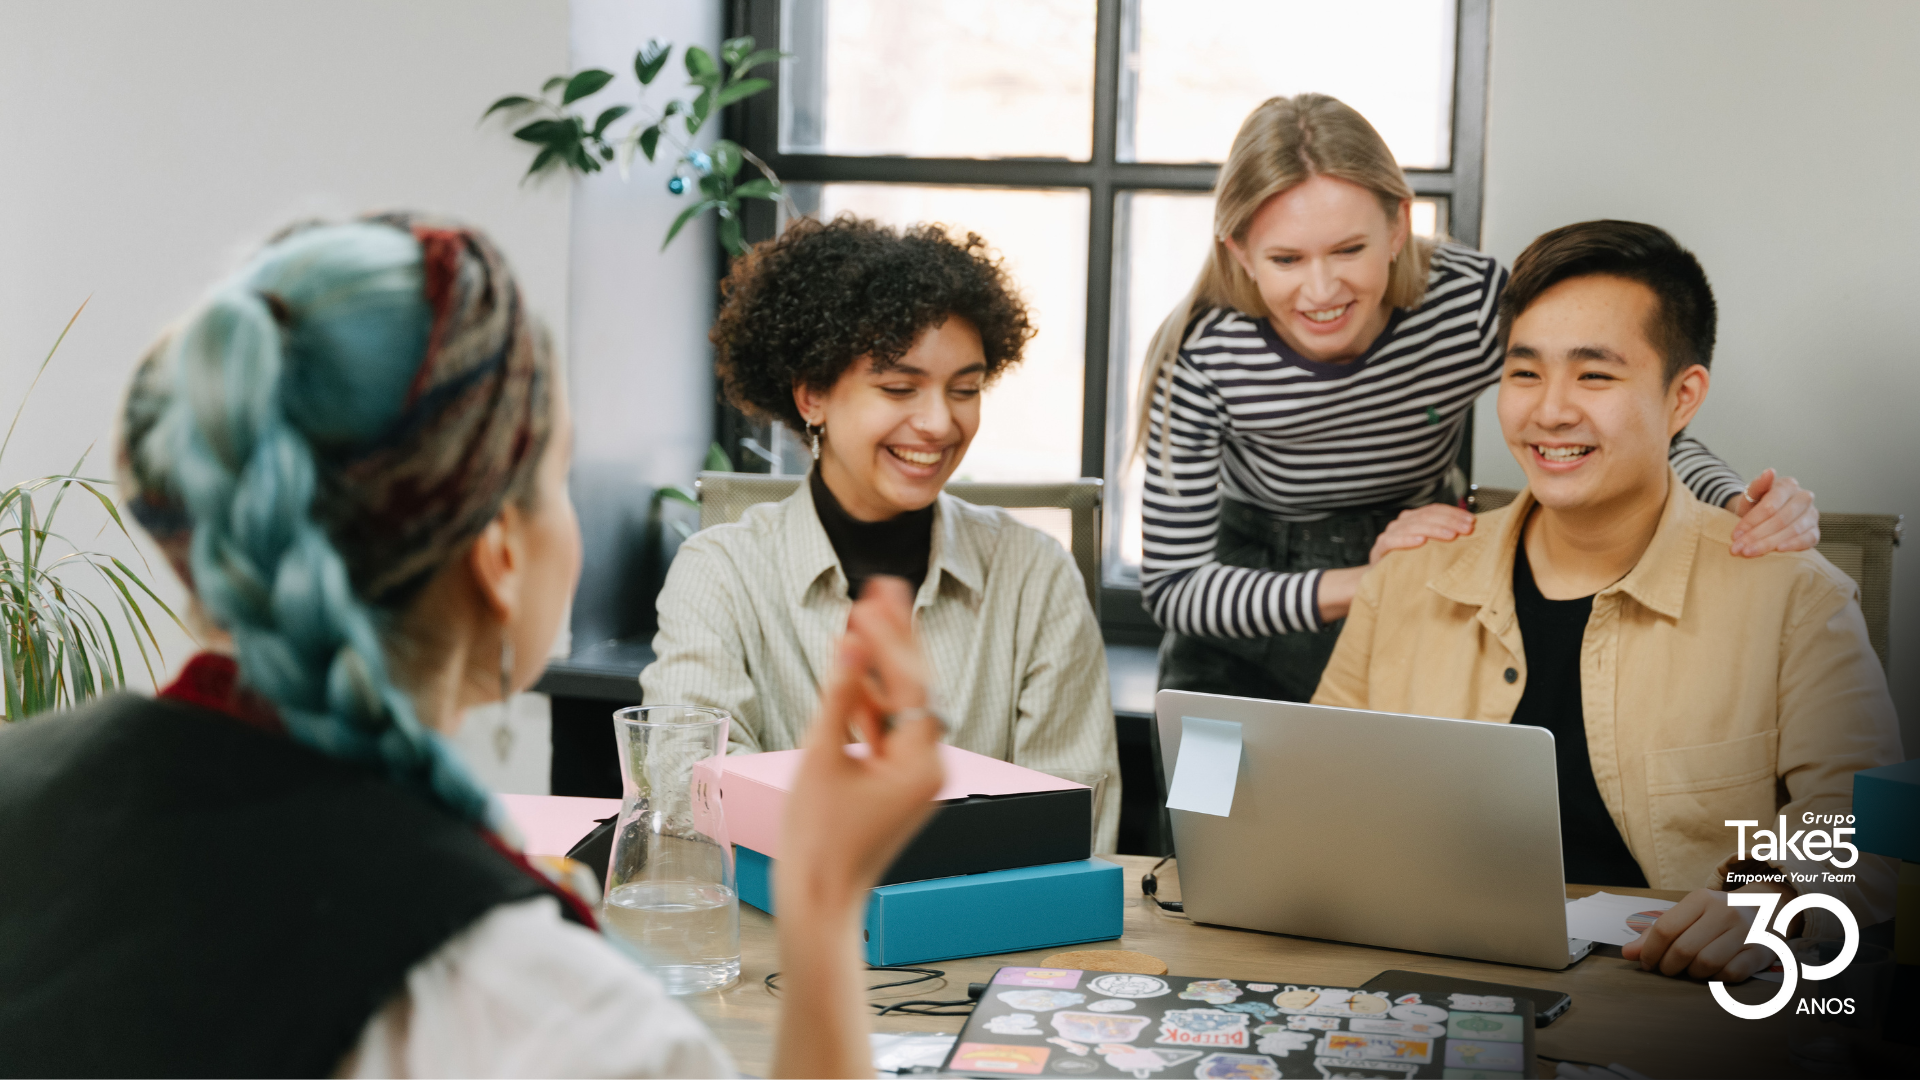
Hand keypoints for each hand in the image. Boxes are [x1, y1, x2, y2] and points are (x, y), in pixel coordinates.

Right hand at [777, 576, 944, 911]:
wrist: (818, 900)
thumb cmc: (817, 840)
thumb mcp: (821, 757)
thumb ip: (838, 696)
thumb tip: (853, 644)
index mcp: (921, 763)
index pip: (913, 682)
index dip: (892, 634)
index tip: (875, 594)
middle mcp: (929, 766)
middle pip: (916, 686)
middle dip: (895, 637)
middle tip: (882, 586)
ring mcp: (914, 775)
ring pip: (901, 705)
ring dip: (879, 664)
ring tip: (862, 613)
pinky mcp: (896, 782)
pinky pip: (887, 730)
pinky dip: (868, 701)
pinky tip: (849, 666)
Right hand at [1368, 504, 1474, 564]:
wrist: (1381, 579)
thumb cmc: (1408, 564)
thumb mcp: (1428, 549)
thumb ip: (1442, 539)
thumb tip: (1470, 533)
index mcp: (1413, 519)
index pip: (1434, 509)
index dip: (1453, 513)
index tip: (1471, 521)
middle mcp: (1401, 523)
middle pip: (1426, 515)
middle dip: (1449, 521)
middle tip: (1466, 529)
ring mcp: (1390, 534)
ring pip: (1412, 525)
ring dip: (1434, 529)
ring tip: (1451, 535)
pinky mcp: (1379, 549)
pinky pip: (1392, 541)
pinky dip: (1406, 540)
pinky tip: (1420, 541)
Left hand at [1621, 886, 1784, 981]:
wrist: (1769, 909)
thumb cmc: (1718, 916)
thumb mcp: (1688, 915)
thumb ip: (1656, 933)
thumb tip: (1628, 953)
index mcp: (1701, 899)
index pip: (1665, 928)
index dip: (1650, 951)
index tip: (1646, 963)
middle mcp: (1725, 912)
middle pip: (1683, 949)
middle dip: (1669, 966)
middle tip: (1668, 970)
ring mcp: (1746, 932)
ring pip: (1706, 964)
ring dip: (1693, 973)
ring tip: (1692, 969)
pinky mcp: (1761, 951)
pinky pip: (1730, 974)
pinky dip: (1717, 979)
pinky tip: (1715, 972)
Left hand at [1728, 469, 1818, 555]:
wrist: (1763, 515)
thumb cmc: (1756, 503)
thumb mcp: (1751, 493)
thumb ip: (1758, 484)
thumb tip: (1770, 472)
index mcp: (1788, 485)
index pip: (1769, 506)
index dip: (1751, 522)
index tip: (1735, 535)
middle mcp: (1804, 498)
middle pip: (1780, 520)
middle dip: (1757, 536)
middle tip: (1738, 549)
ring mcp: (1812, 514)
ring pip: (1793, 530)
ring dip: (1769, 543)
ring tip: (1749, 552)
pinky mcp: (1815, 530)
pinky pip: (1809, 539)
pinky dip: (1794, 545)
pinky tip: (1778, 551)